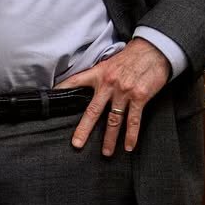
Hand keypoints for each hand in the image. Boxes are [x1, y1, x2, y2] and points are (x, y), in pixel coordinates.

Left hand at [55, 38, 170, 155]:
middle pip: (93, 110)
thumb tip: (88, 87)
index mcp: (98, 74)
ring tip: (105, 152)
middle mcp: (108, 84)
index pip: (75, 82)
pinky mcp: (140, 97)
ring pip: (113, 120)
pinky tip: (128, 146)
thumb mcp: (108, 62)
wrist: (153, 51)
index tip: (51, 98)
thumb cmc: (130, 57)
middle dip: (84, 129)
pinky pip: (134, 120)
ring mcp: (124, 92)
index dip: (62, 89)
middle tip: (77, 143)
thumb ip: (98, 75)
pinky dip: (131, 135)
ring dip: (109, 138)